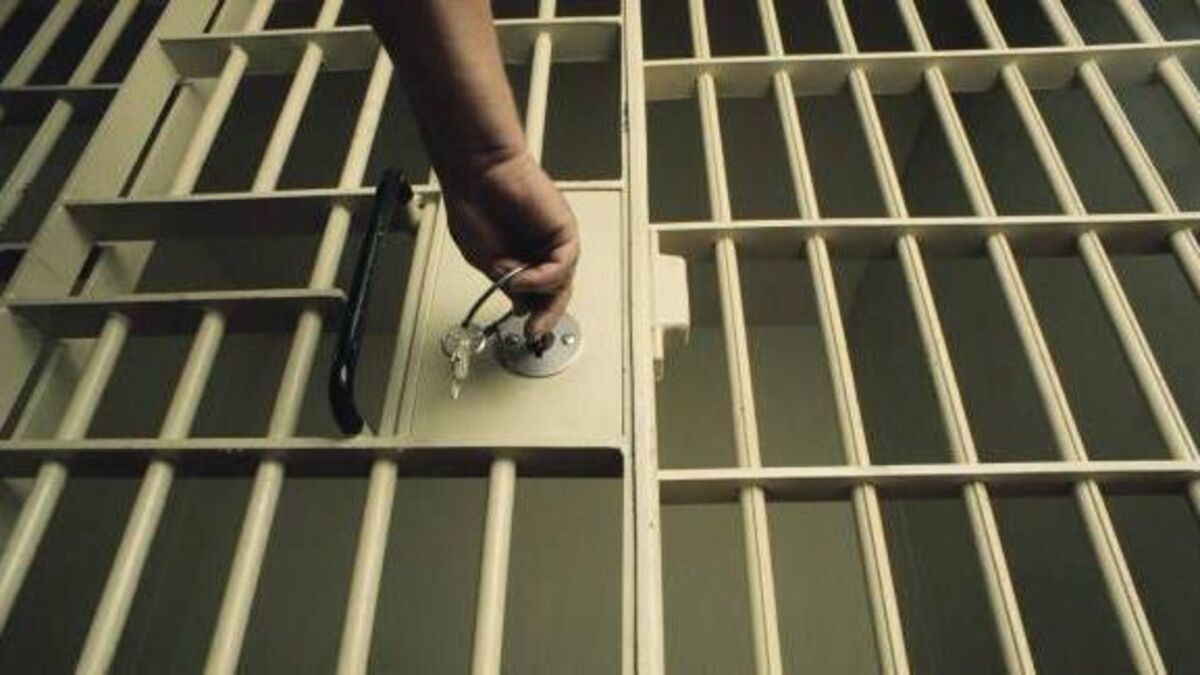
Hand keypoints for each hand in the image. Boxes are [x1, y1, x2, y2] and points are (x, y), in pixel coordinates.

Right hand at [445, 150, 579, 338]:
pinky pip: (564, 264)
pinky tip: (525, 275)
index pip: (538, 297)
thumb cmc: (474, 205)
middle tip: (535, 330)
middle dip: (547, 315)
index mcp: (521, 260)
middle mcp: (540, 252)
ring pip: (562, 282)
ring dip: (541, 293)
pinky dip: (545, 277)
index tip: (526, 332)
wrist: (478, 172)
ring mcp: (552, 242)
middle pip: (556, 293)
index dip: (534, 316)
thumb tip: (522, 304)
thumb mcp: (485, 260)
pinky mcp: (564, 231)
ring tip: (516, 285)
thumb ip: (505, 282)